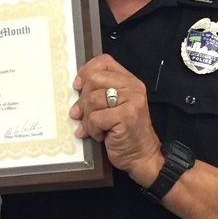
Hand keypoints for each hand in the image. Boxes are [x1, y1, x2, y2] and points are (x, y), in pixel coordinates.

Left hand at [70, 54, 162, 184]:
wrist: (142, 156)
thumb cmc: (124, 133)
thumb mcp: (114, 107)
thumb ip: (100, 93)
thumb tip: (75, 87)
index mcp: (129, 82)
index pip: (104, 62)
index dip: (86, 72)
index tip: (78, 86)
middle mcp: (132, 88)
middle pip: (93, 80)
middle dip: (83, 100)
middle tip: (82, 115)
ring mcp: (131, 101)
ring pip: (92, 100)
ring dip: (88, 119)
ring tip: (96, 129)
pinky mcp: (126, 117)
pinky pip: (95, 118)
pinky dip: (93, 130)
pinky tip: (101, 135)